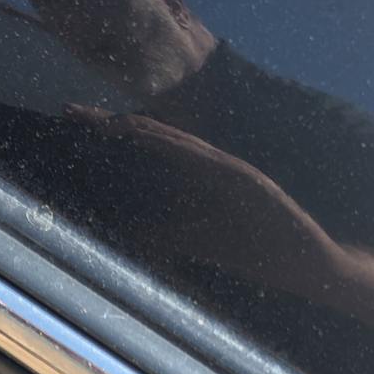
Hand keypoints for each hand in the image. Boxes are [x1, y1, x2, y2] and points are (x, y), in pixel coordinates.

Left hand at [63, 104, 373, 330]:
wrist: (306, 262)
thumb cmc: (253, 250)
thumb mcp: (193, 242)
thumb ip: (160, 234)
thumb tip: (122, 233)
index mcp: (195, 176)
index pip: (144, 147)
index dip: (110, 134)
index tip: (72, 125)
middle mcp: (207, 164)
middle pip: (150, 136)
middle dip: (109, 124)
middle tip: (67, 111)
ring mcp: (226, 168)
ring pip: (171, 140)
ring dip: (135, 128)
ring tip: (99, 119)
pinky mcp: (243, 178)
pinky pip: (199, 157)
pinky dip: (169, 144)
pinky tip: (143, 134)